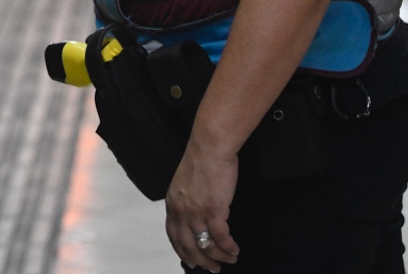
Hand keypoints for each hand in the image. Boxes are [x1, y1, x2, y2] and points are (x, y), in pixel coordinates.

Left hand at [165, 142, 240, 271]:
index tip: (192, 261)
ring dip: (219, 257)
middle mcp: (181, 211)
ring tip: (229, 259)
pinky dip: (228, 247)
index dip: (183, 252)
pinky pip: (221, 237)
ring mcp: (197, 212)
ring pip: (206, 245)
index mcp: (172, 204)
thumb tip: (193, 215)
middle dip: (201, 261)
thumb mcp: (184, 183)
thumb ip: (186, 201)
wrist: (210, 147)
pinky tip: (235, 249)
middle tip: (213, 269)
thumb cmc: (202, 161)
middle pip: (188, 246)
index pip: (173, 236)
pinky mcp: (214, 210)